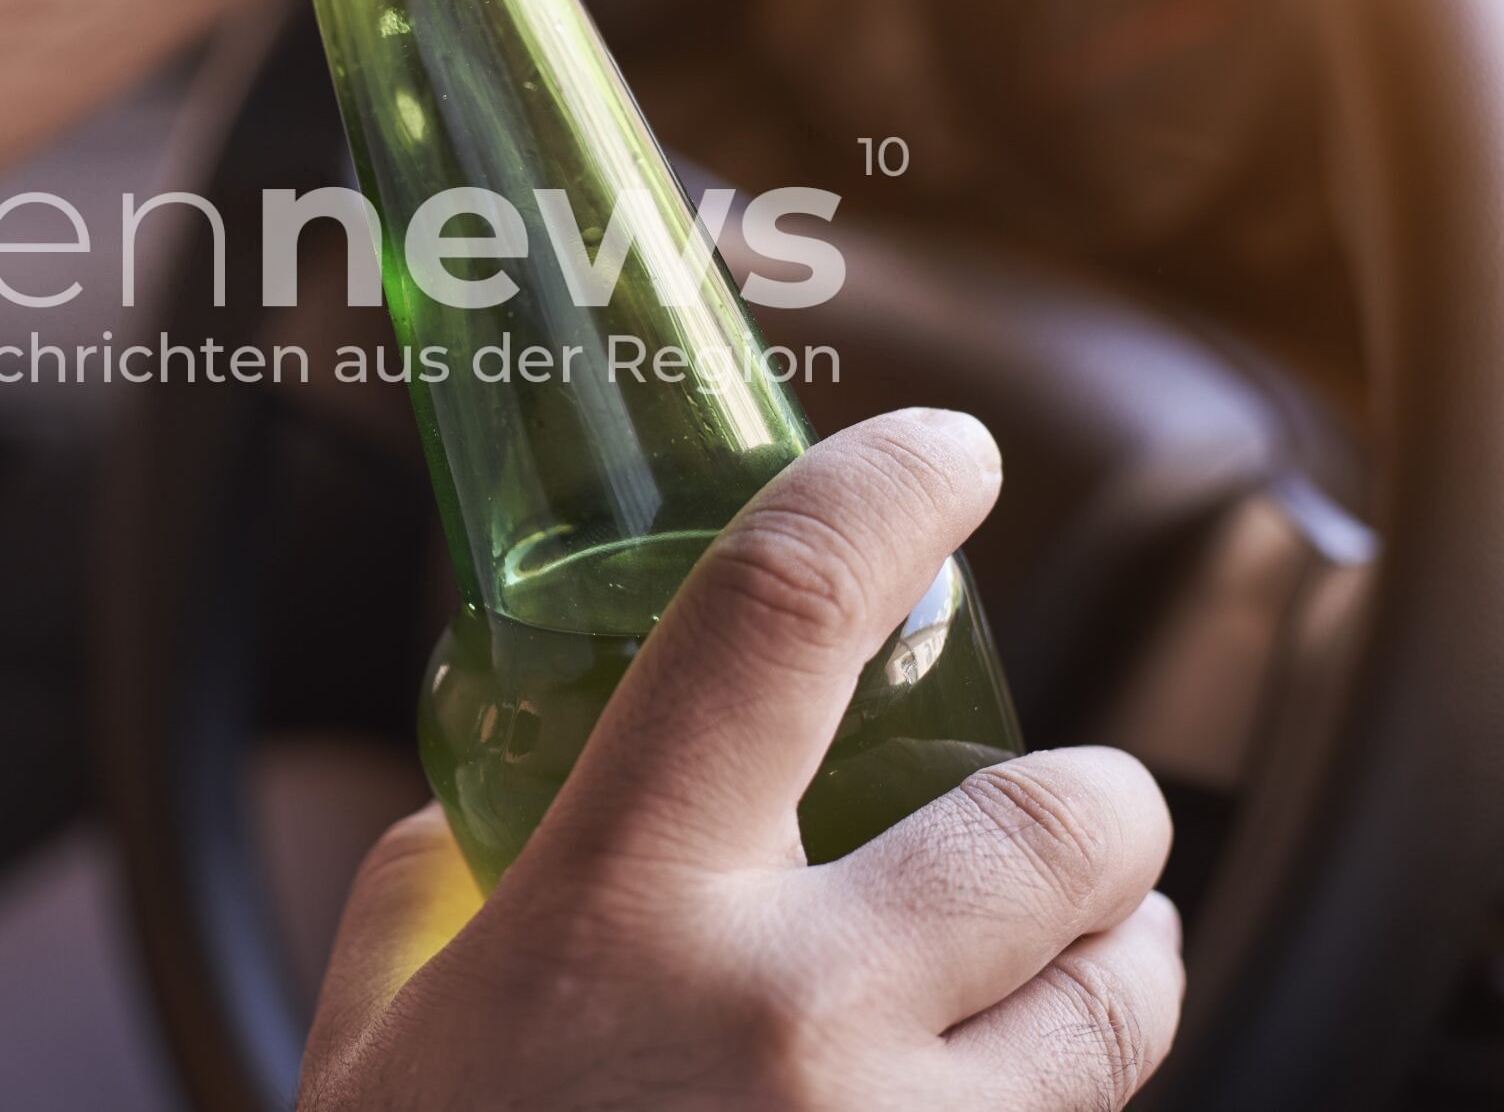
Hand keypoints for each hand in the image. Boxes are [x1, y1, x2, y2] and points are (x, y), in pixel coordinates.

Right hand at [299, 408, 1183, 1110]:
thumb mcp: (378, 1032)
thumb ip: (430, 887)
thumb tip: (476, 812)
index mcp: (617, 907)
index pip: (779, 615)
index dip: (887, 490)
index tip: (947, 457)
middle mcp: (784, 1022)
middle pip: (1058, 822)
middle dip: (1097, 794)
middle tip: (1064, 797)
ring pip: (1121, 1005)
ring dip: (1125, 948)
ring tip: (1089, 945)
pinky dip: (1063, 1102)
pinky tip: (1001, 1100)